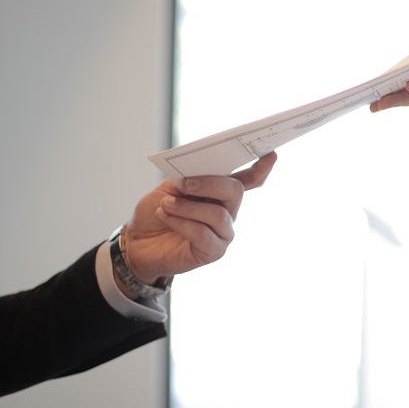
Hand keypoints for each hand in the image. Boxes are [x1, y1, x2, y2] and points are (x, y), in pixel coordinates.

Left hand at [119, 152, 277, 290]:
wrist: (137, 242)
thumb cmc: (157, 212)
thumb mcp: (170, 187)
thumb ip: (188, 176)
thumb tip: (200, 167)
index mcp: (221, 193)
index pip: (248, 180)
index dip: (261, 169)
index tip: (271, 155)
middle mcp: (228, 212)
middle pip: (235, 192)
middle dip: (211, 184)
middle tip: (185, 185)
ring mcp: (223, 233)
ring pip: (217, 214)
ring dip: (187, 207)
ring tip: (166, 205)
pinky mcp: (213, 252)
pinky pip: (203, 234)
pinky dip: (181, 222)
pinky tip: (165, 217)